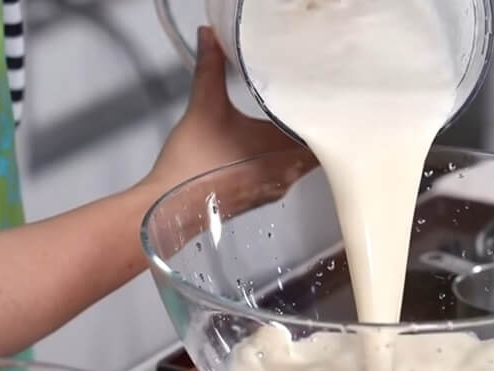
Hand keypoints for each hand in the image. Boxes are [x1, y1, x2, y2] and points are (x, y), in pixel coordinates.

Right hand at [140, 27, 315, 196]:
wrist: (168, 209)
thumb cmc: (192, 164)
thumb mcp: (204, 108)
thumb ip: (211, 70)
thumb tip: (210, 37)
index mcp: (283, 151)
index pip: (324, 133)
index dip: (325, 115)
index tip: (322, 97)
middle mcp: (287, 173)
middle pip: (316, 148)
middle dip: (312, 125)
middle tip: (308, 101)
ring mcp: (275, 188)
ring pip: (300, 162)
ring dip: (297, 142)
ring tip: (292, 117)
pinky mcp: (260, 196)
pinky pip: (284, 172)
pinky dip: (283, 156)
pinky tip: (269, 143)